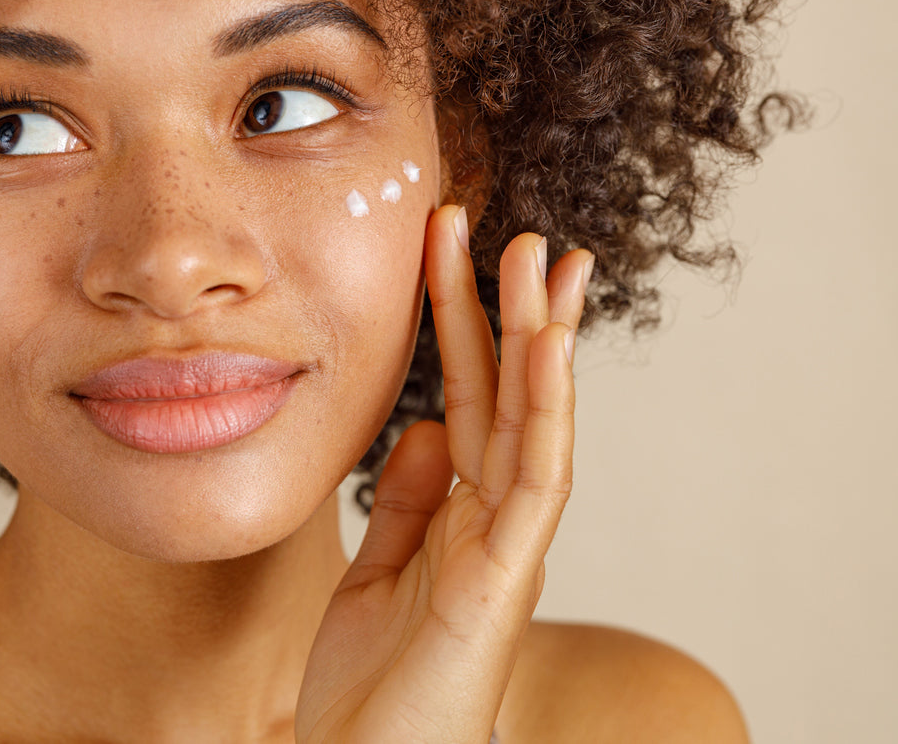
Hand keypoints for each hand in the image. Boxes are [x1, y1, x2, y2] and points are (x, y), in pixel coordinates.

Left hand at [296, 206, 592, 742]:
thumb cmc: (374, 686)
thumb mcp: (378, 571)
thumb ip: (406, 500)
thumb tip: (426, 427)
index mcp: (462, 515)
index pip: (473, 402)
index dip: (470, 327)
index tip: (460, 254)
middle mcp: (494, 522)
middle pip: (508, 398)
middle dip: (513, 313)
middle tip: (520, 234)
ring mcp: (506, 549)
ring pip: (535, 424)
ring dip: (541, 340)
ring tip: (542, 262)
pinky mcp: (503, 581)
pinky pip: (532, 482)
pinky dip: (544, 411)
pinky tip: (546, 350)